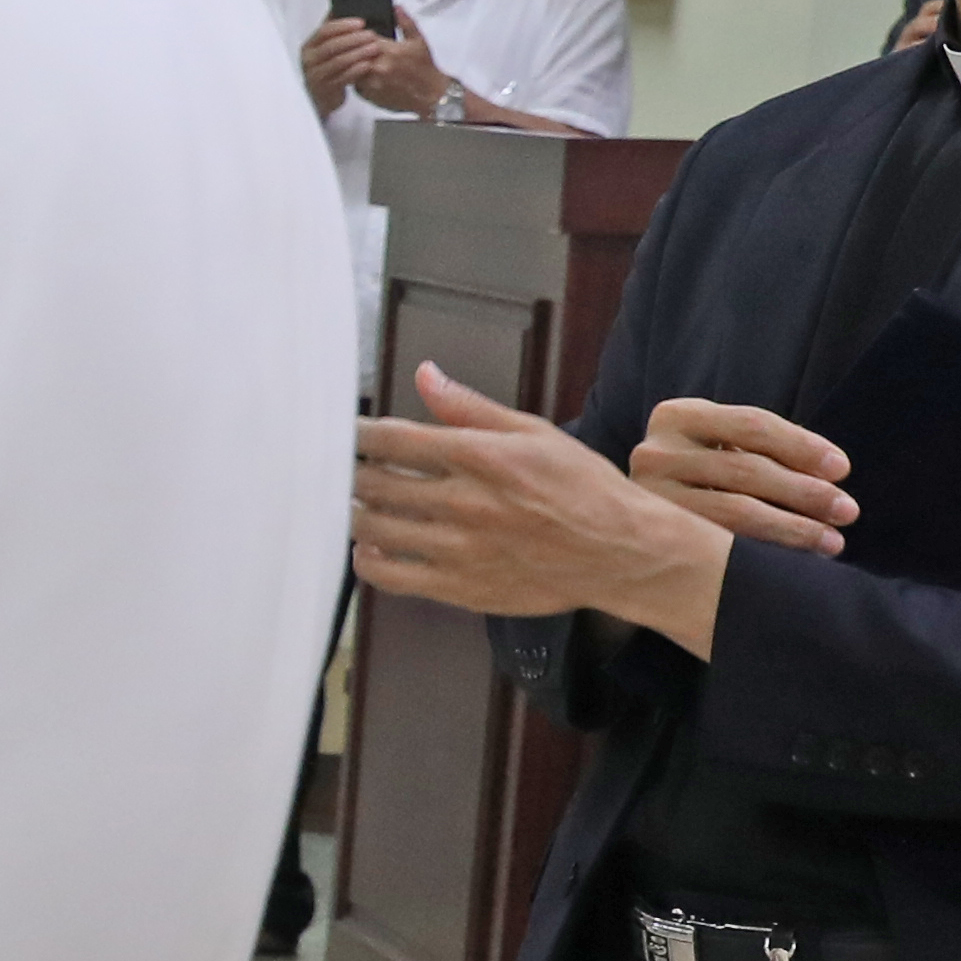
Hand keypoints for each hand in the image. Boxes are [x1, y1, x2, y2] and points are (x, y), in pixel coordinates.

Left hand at [304, 17, 435, 115]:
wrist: (432, 96)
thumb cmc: (426, 68)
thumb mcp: (419, 41)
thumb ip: (406, 22)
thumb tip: (396, 7)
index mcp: (390, 51)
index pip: (362, 38)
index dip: (357, 34)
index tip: (356, 33)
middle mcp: (378, 67)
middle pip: (352, 54)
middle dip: (350, 49)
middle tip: (350, 46)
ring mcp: (372, 83)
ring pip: (350, 70)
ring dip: (350, 64)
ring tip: (353, 60)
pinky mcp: (370, 96)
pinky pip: (354, 85)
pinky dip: (355, 79)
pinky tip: (360, 74)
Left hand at [357, 362, 730, 651]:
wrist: (621, 552)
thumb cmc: (582, 488)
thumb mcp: (534, 433)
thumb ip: (470, 408)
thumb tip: (424, 374)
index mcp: (480, 457)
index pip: (390, 439)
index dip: (354, 434)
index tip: (340, 433)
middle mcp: (464, 502)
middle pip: (372, 483)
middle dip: (348, 474)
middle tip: (338, 470)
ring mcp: (459, 548)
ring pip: (373, 528)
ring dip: (353, 512)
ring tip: (355, 503)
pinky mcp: (460, 586)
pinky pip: (389, 575)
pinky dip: (367, 560)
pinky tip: (369, 546)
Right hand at [630, 394, 854, 558]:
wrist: (622, 521)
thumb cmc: (698, 477)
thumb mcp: (719, 446)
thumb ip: (759, 449)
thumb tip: (832, 472)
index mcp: (675, 416)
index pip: (751, 425)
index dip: (802, 446)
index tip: (842, 470)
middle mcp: (653, 453)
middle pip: (745, 469)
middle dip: (805, 491)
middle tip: (847, 511)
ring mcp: (647, 498)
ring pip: (734, 510)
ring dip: (793, 526)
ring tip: (832, 541)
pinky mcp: (652, 537)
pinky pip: (720, 543)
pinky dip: (764, 548)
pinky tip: (793, 560)